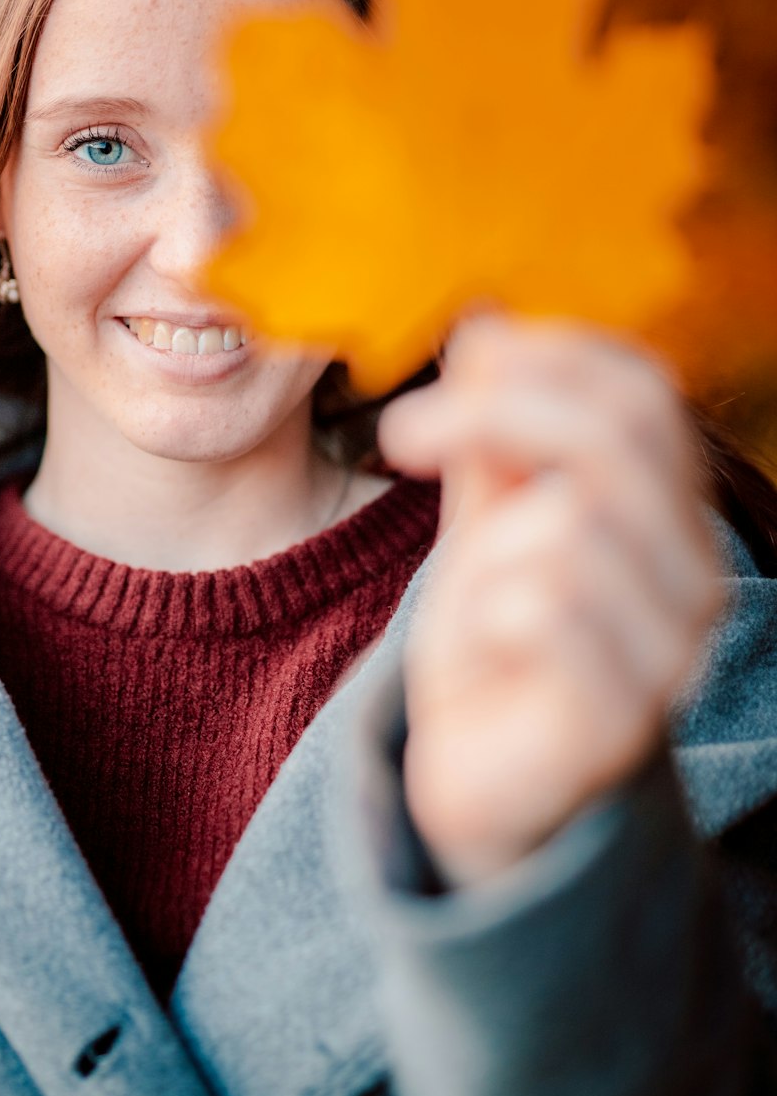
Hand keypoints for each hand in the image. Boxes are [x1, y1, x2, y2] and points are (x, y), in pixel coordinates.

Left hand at [377, 314, 725, 887]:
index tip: (458, 356)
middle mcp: (694, 572)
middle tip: (400, 433)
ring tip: (473, 604)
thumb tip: (486, 323)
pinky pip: (543, 613)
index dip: (550, 351)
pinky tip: (486, 657)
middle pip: (621, 436)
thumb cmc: (495, 635)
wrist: (485, 772)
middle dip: (496, 413)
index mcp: (667, 507)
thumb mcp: (487, 515)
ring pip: (571, 528)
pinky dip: (482, 618)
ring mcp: (671, 651)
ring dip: (482, 554)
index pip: (644, 390)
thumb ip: (492, 432)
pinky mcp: (623, 720)